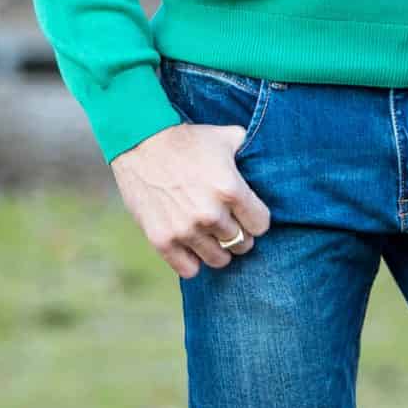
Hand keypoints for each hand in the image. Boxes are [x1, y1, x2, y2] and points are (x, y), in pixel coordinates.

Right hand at [110, 121, 270, 278]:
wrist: (140, 142)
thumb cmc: (187, 140)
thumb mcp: (226, 137)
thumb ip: (251, 152)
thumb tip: (267, 159)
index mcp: (231, 190)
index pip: (261, 226)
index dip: (255, 219)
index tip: (245, 213)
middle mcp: (210, 214)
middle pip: (242, 244)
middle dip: (238, 233)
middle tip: (226, 222)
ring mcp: (185, 230)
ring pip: (219, 260)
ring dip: (217, 249)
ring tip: (210, 235)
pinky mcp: (162, 241)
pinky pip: (190, 270)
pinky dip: (192, 261)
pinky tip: (190, 246)